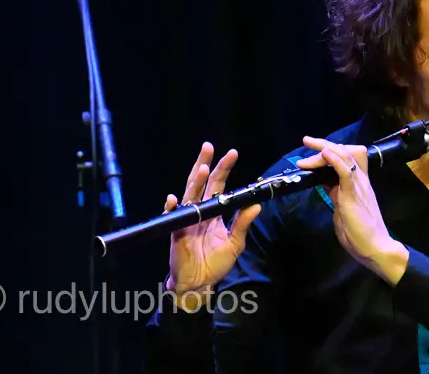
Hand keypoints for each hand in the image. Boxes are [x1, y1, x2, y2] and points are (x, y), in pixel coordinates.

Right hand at [164, 142, 261, 295]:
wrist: (199, 283)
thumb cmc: (215, 262)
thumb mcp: (235, 242)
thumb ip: (243, 223)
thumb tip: (257, 204)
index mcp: (213, 211)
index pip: (217, 184)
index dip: (223, 169)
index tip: (232, 153)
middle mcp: (199, 211)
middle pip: (201, 183)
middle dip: (205, 164)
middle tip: (209, 146)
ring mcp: (186, 220)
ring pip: (189, 196)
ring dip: (194, 182)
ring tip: (202, 167)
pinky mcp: (176, 233)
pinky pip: (172, 218)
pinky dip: (172, 208)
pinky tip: (173, 199)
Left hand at [296, 138, 407, 284]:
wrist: (376, 247)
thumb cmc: (360, 234)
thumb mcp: (343, 208)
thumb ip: (336, 194)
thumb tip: (325, 183)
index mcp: (359, 183)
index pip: (347, 158)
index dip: (330, 151)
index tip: (313, 149)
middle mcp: (360, 180)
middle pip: (346, 152)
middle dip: (324, 144)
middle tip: (307, 141)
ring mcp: (358, 185)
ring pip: (345, 156)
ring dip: (325, 149)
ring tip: (309, 145)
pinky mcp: (353, 194)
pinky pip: (345, 172)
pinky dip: (335, 160)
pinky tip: (325, 154)